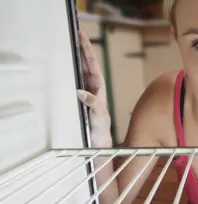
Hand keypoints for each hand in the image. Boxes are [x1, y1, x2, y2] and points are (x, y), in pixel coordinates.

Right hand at [77, 30, 111, 146]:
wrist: (99, 144)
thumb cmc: (101, 131)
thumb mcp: (99, 117)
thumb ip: (93, 104)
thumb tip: (81, 91)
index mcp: (99, 89)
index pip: (93, 66)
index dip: (88, 51)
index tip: (83, 38)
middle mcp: (94, 89)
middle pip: (88, 65)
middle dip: (83, 49)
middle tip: (77, 34)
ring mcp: (87, 93)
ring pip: (82, 71)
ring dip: (78, 58)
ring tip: (72, 44)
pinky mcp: (80, 99)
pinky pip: (75, 80)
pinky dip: (71, 71)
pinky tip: (66, 65)